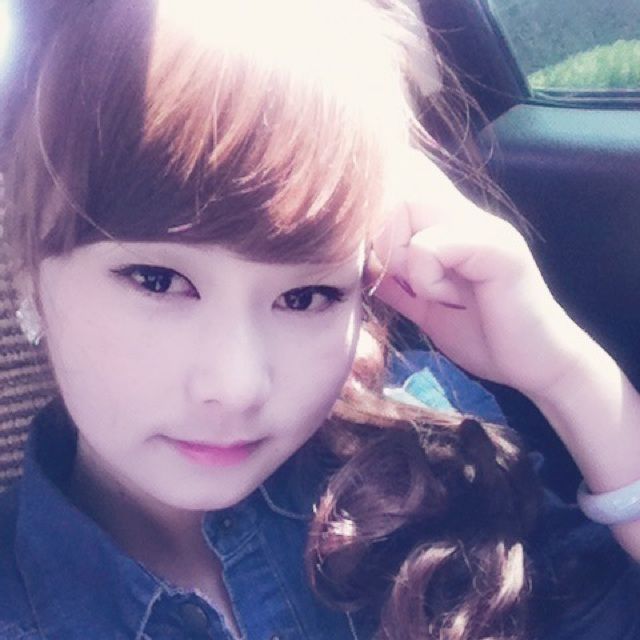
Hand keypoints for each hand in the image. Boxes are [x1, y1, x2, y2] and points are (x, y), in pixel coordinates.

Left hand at [369, 152, 588, 397]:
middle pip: (396, 185)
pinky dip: (424, 277)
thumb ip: (397, 283)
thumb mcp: (426, 307)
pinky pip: (431, 244)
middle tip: (397, 277)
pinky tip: (445, 300)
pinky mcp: (496, 249)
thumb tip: (363, 267)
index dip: (374, 216)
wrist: (536, 365)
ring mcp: (483, 228)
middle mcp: (466, 215)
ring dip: (399, 255)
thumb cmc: (484, 336)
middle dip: (378, 235)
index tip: (379, 264)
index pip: (401, 180)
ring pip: (407, 205)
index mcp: (449, 225)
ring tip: (425, 292)